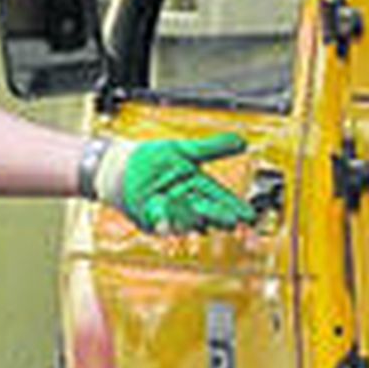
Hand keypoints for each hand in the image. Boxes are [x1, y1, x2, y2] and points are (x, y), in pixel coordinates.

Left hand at [91, 132, 253, 233]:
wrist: (121, 166)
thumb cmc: (152, 159)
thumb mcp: (184, 150)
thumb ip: (212, 148)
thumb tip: (242, 142)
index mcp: (198, 187)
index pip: (221, 198)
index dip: (235, 207)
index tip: (247, 215)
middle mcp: (188, 204)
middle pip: (209, 213)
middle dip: (220, 217)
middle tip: (232, 220)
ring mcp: (171, 215)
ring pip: (189, 221)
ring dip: (195, 217)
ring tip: (201, 211)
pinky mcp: (154, 222)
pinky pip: (163, 225)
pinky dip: (167, 222)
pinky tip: (170, 217)